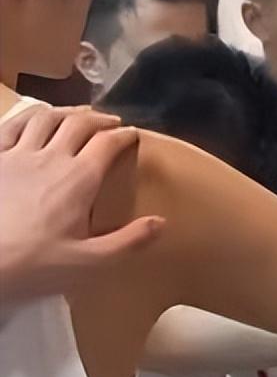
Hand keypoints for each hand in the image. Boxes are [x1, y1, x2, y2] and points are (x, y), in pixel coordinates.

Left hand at [0, 104, 164, 301]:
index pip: (108, 143)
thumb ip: (128, 242)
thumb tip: (161, 222)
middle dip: (99, 118)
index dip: (125, 135)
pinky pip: (10, 126)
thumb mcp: (88, 263)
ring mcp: (16, 154)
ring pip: (45, 118)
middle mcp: (51, 158)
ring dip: (66, 111)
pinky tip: (33, 119)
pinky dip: (28, 116)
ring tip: (76, 114)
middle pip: (79, 122)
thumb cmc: (33, 264)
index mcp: (80, 179)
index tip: (134, 135)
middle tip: (111, 122)